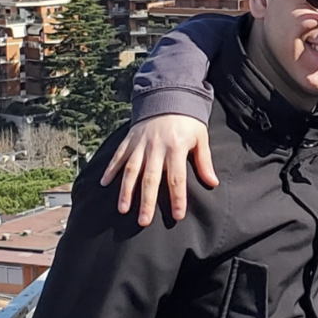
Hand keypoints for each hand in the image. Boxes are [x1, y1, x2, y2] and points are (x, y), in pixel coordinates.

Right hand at [101, 114, 216, 224]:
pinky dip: (110, 169)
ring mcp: (140, 144)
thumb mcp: (201, 138)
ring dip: (126, 190)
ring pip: (131, 169)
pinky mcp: (130, 140)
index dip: (177, 197)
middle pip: (151, 178)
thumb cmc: (187, 122)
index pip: (177, 177)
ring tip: (123, 209)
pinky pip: (118, 156)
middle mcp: (156, 148)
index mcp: (176, 148)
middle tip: (144, 221)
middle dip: (147, 201)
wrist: (168, 96)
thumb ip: (204, 161)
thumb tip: (213, 183)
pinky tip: (104, 184)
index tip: (177, 216)